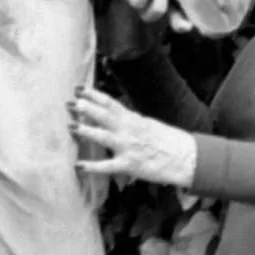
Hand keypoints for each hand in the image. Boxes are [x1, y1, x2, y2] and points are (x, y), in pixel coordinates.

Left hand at [71, 86, 195, 186]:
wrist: (185, 158)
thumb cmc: (168, 141)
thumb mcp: (148, 125)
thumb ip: (129, 120)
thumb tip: (114, 115)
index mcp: (133, 119)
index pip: (110, 103)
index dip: (93, 95)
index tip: (78, 88)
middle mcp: (128, 130)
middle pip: (104, 115)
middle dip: (85, 108)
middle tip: (70, 102)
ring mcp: (127, 147)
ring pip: (103, 137)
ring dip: (85, 131)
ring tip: (70, 126)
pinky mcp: (129, 164)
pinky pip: (107, 166)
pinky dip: (91, 166)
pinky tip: (78, 165)